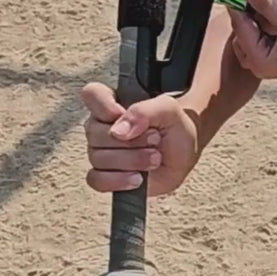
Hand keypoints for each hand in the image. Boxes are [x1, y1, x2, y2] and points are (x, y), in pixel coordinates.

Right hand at [82, 83, 199, 196]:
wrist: (184, 155)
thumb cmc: (174, 128)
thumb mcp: (169, 110)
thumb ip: (143, 111)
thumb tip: (118, 131)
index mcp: (113, 103)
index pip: (92, 94)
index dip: (104, 105)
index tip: (123, 114)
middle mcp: (102, 127)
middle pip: (95, 133)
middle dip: (131, 140)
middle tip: (156, 139)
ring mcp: (102, 153)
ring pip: (98, 158)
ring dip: (132, 160)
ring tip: (155, 158)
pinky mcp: (106, 176)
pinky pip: (96, 180)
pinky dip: (118, 180)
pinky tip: (138, 178)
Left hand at [228, 0, 276, 81]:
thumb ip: (265, 3)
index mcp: (259, 61)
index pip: (239, 26)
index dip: (238, 1)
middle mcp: (258, 64)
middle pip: (241, 29)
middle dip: (247, 8)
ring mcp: (266, 59)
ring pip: (250, 29)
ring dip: (257, 12)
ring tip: (270, 0)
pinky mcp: (275, 52)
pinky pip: (261, 31)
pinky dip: (264, 19)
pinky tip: (275, 9)